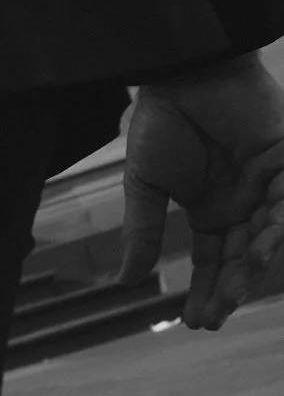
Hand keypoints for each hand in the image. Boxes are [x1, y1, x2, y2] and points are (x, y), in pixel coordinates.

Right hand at [118, 54, 283, 328]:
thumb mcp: (143, 185)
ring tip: (238, 289)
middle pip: (241, 256)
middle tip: (216, 317)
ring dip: (255, 264)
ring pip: (267, 234)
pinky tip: (261, 249)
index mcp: (209, 209)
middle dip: (231, 288)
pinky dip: (278, 225)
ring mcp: (265, 183)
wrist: (183, 73)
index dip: (205, 291)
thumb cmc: (160, 122)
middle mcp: (242, 202)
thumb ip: (140, 231)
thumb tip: (126, 281)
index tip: (195, 322)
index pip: (211, 261)